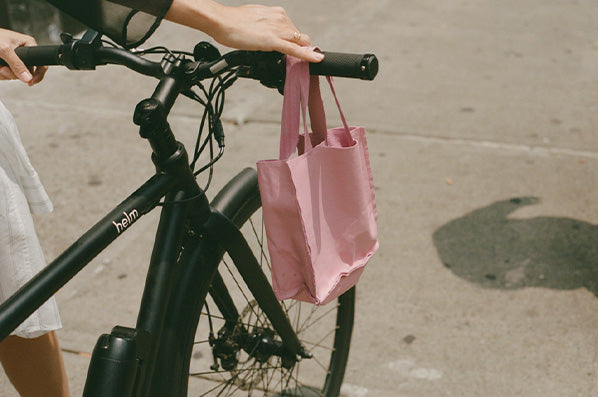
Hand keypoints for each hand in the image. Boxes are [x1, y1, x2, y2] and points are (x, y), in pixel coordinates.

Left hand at [0, 28, 46, 85]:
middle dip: (14, 73)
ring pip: (16, 75)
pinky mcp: (7, 64)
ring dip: (5, 74)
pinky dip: (1, 73)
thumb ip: (17, 64)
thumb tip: (28, 78)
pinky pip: (8, 74)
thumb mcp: (5, 50)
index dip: (38, 74)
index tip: (31, 82)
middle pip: (27, 72)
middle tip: (3, 69)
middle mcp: (23, 52)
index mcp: (28, 44)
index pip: (41, 63)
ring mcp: (15, 59)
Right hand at [166, 0, 323, 62]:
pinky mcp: (273, 41)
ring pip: (299, 44)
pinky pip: (295, 50)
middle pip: (299, 38)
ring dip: (298, 53)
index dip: (296, 42)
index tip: (295, 49)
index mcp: (277, 13)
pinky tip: (317, 60)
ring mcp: (278, 29)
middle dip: (297, 48)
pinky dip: (308, 56)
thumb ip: (267, 27)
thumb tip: (269, 35)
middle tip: (287, 58)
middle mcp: (281, 19)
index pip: (294, 30)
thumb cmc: (234, 22)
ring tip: (283, 61)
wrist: (221, 21)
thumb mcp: (256, 20)